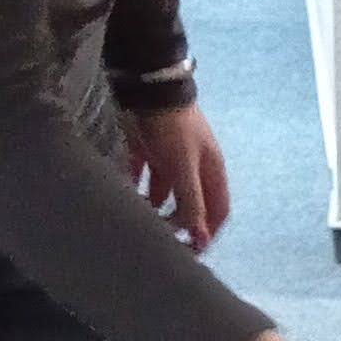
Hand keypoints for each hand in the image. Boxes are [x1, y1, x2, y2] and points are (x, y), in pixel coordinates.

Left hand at [126, 101, 229, 247]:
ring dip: (153, 208)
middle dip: (178, 224)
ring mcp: (170, 159)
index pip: (218, 211)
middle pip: (190, 204)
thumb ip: (192, 203)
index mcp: (211, 171)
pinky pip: (140, 176)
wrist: (149, 88)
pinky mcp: (147, 150)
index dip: (208, 232)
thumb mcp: (185, 169)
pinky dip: (133, 188)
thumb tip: (201, 238)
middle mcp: (193, 168)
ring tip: (138, 221)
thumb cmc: (173, 130)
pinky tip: (122, 198)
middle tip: (160, 242)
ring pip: (163, 193)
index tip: (191, 252)